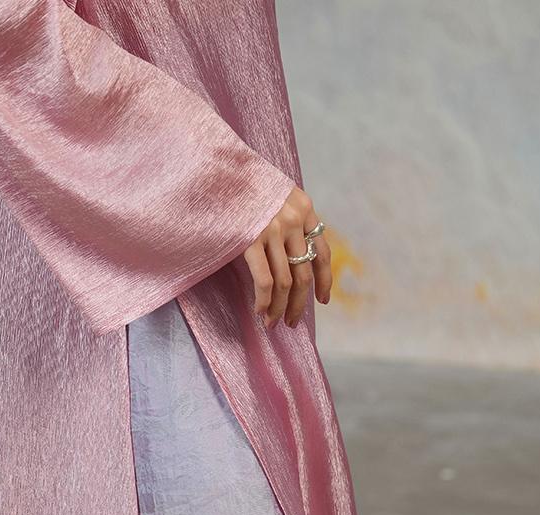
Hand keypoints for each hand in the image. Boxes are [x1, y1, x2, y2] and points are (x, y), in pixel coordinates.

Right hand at [243, 185, 332, 329]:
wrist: (215, 166)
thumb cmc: (240, 184)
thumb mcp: (274, 193)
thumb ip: (287, 218)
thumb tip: (291, 258)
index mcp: (304, 207)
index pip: (323, 252)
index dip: (325, 280)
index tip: (322, 301)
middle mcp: (293, 219)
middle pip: (304, 274)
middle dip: (298, 304)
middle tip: (291, 322)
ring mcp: (273, 228)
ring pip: (285, 282)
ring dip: (279, 309)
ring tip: (272, 323)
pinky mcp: (251, 238)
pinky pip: (264, 281)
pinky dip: (264, 301)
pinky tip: (260, 311)